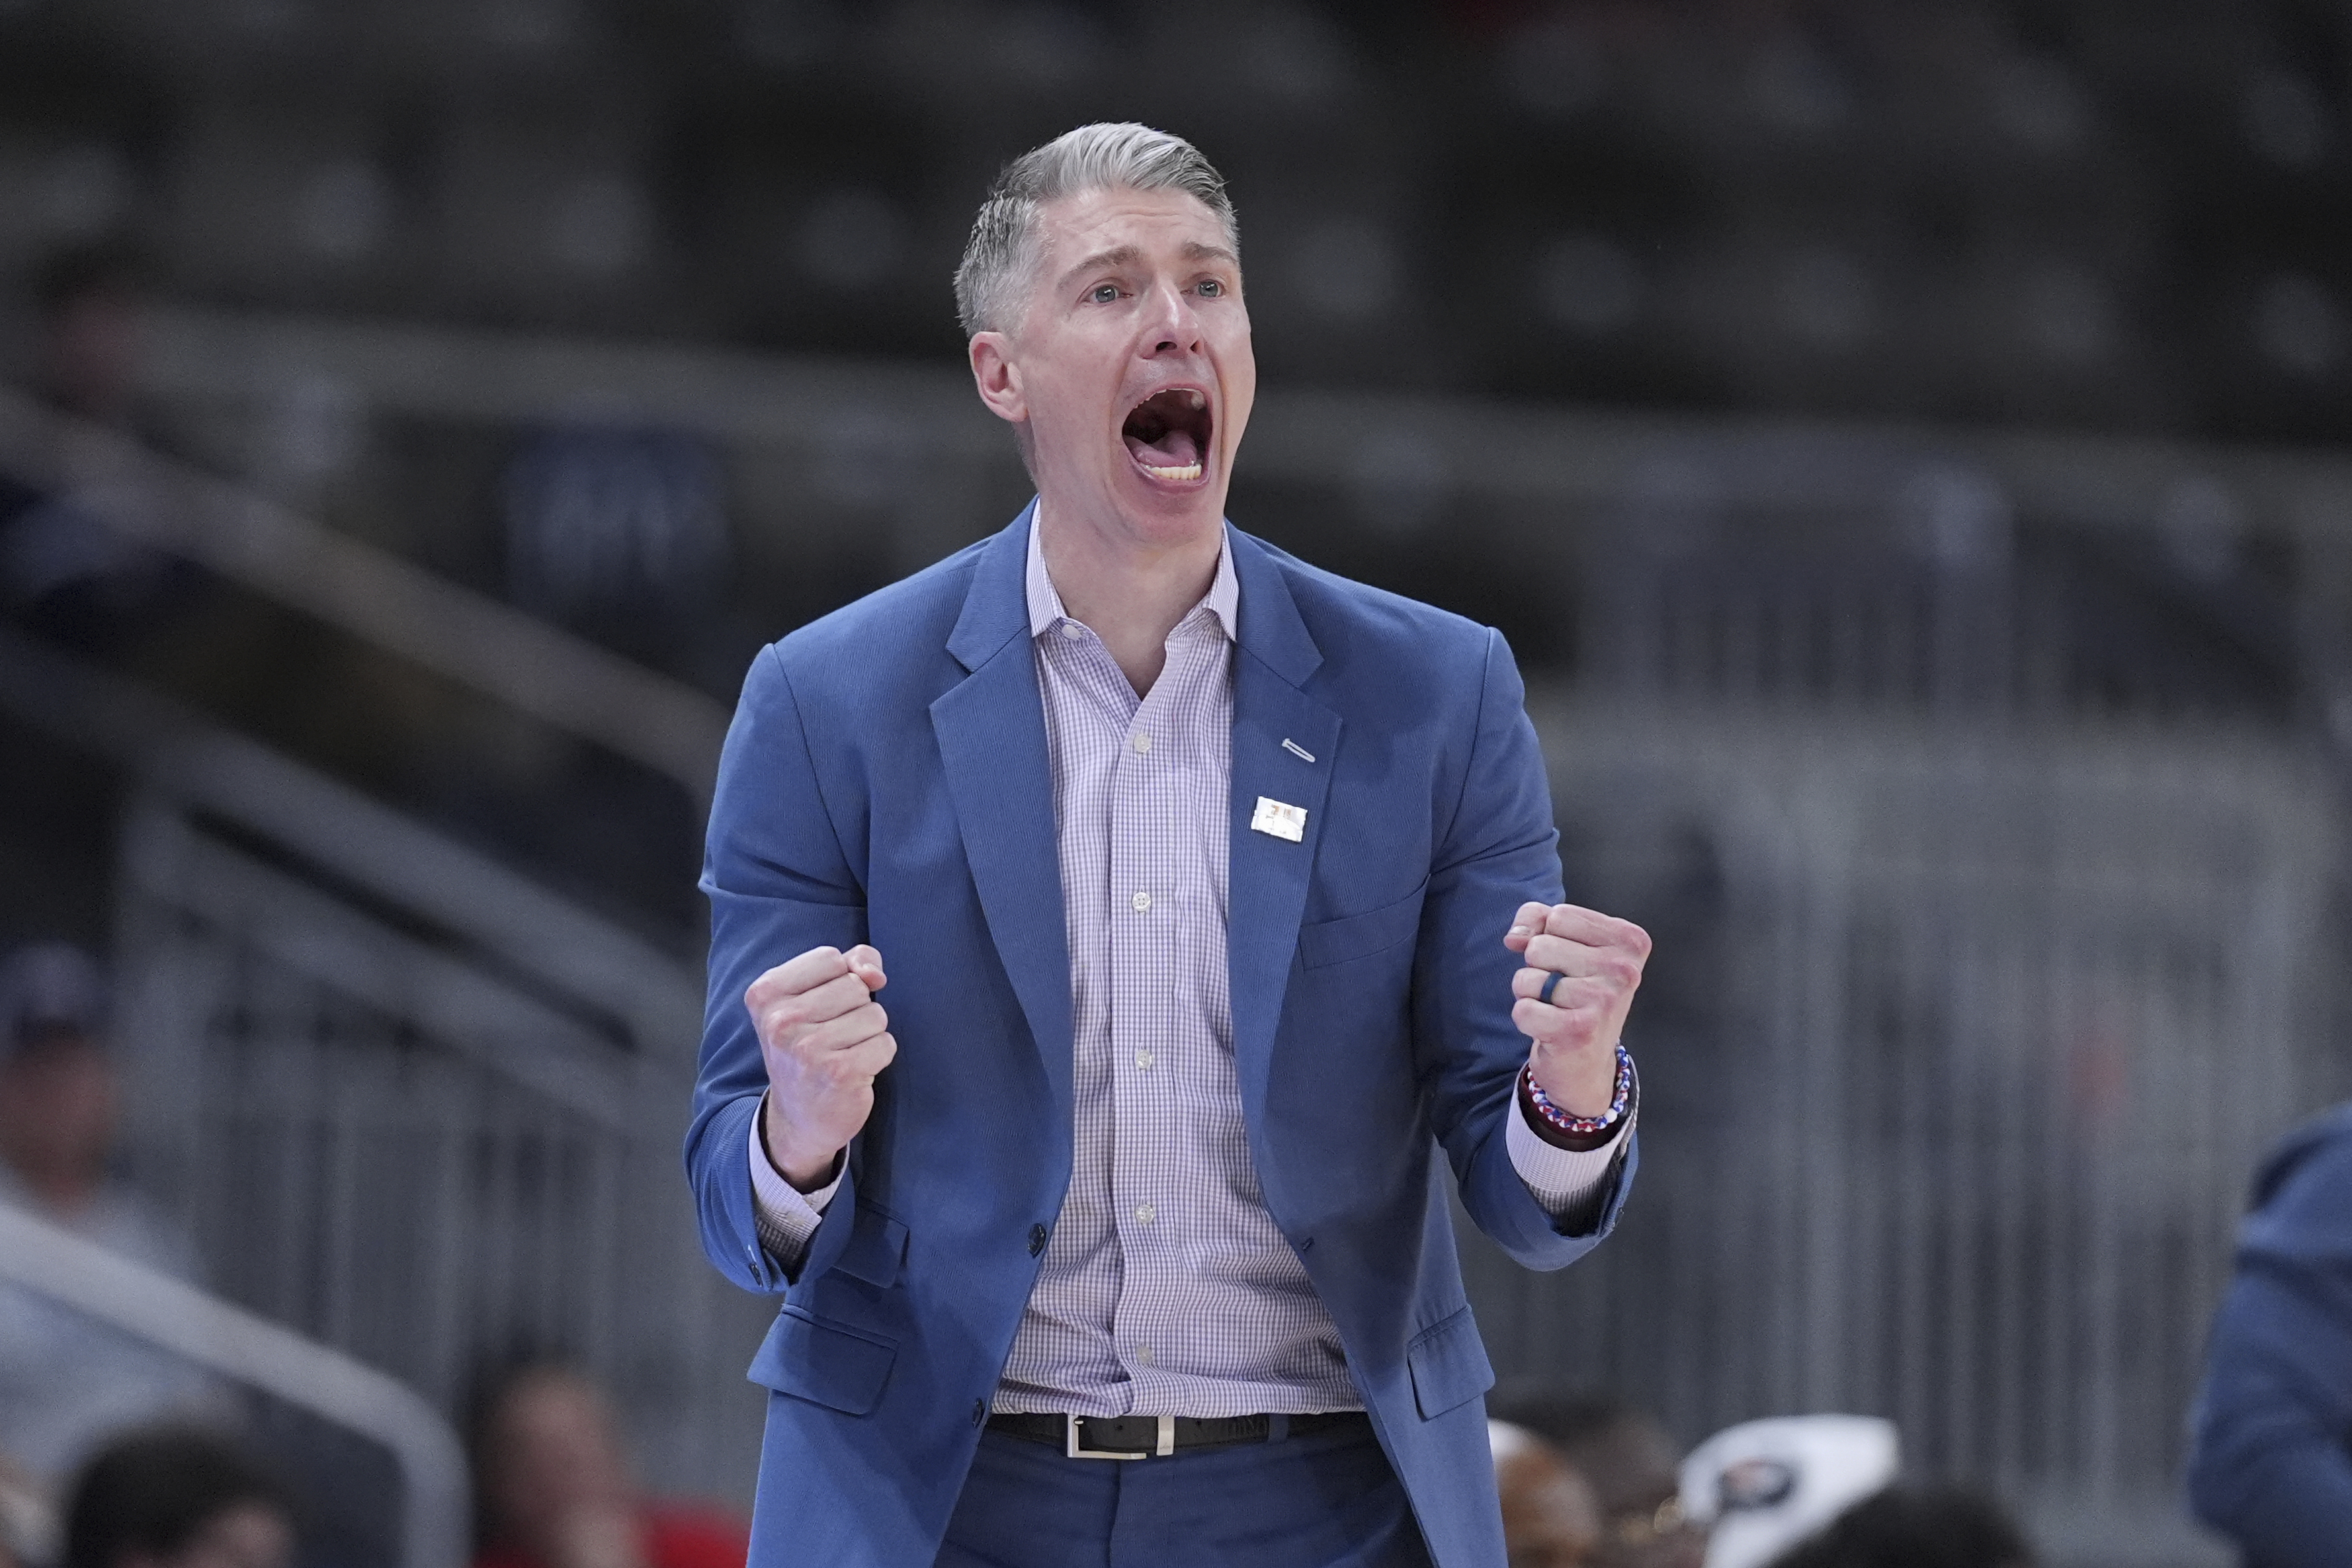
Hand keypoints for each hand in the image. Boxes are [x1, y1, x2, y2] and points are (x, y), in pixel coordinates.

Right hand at [745, 944, 892, 1188]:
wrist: (799, 1117)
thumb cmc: (809, 1046)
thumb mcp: (813, 995)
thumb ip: (850, 964)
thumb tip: (875, 975)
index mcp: (765, 993)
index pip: (830, 958)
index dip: (839, 980)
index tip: (820, 1009)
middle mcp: (780, 1021)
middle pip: (855, 985)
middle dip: (855, 1009)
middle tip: (831, 1037)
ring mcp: (808, 1049)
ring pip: (874, 1014)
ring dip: (868, 1034)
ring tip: (841, 1053)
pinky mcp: (839, 1072)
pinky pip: (885, 1043)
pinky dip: (878, 1056)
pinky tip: (854, 1070)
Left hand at [1504, 903, 1649, 1116]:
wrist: (1587, 1062)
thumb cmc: (1577, 994)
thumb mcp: (1567, 944)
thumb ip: (1537, 920)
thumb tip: (1515, 937)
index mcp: (1629, 940)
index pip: (1559, 915)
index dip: (1551, 938)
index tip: (1572, 963)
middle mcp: (1624, 969)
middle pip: (1540, 945)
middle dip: (1540, 968)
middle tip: (1564, 991)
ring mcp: (1604, 1000)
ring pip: (1527, 977)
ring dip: (1531, 994)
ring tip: (1557, 1009)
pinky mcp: (1579, 1030)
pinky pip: (1522, 1009)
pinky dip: (1526, 1018)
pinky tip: (1549, 1028)